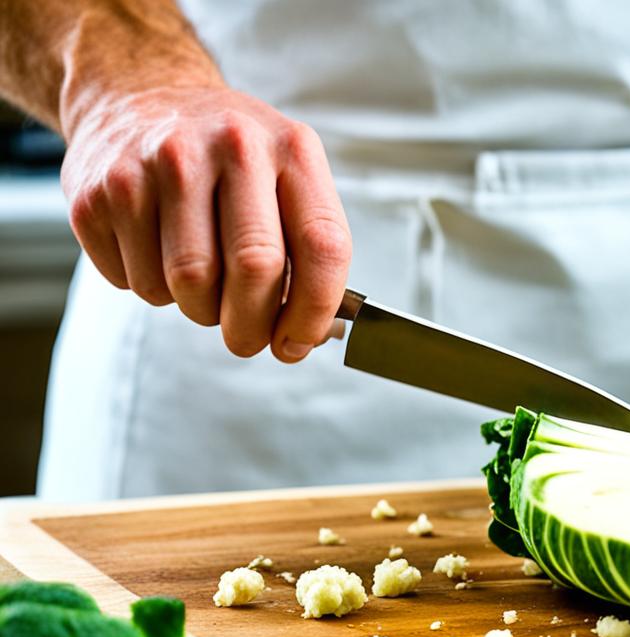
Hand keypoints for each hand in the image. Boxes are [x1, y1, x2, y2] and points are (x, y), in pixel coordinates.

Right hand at [60, 85, 351, 362]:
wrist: (138, 93)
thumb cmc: (229, 153)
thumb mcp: (286, 173)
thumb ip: (306, 249)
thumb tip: (309, 333)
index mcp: (291, 149)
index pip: (322, 246)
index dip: (313, 311)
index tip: (299, 342)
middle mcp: (229, 147)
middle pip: (253, 270)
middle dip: (252, 326)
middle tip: (247, 339)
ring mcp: (157, 165)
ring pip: (187, 286)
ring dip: (198, 309)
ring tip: (201, 283)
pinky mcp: (99, 192)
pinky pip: (134, 282)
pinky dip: (152, 290)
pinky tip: (157, 252)